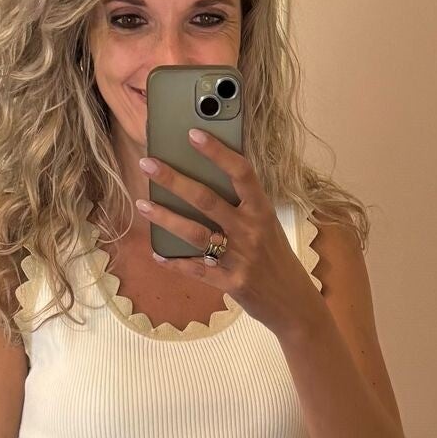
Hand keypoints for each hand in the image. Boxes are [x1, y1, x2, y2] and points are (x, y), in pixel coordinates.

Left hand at [136, 130, 320, 338]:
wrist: (294, 302)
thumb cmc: (275, 257)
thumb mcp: (267, 225)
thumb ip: (243, 204)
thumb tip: (206, 177)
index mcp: (262, 210)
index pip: (241, 173)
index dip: (217, 152)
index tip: (192, 134)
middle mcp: (251, 230)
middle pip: (207, 200)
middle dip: (173, 180)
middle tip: (147, 164)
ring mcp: (241, 257)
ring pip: (196, 233)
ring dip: (165, 218)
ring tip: (142, 204)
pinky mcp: (232, 282)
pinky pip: (197, 270)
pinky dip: (175, 263)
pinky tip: (157, 254)